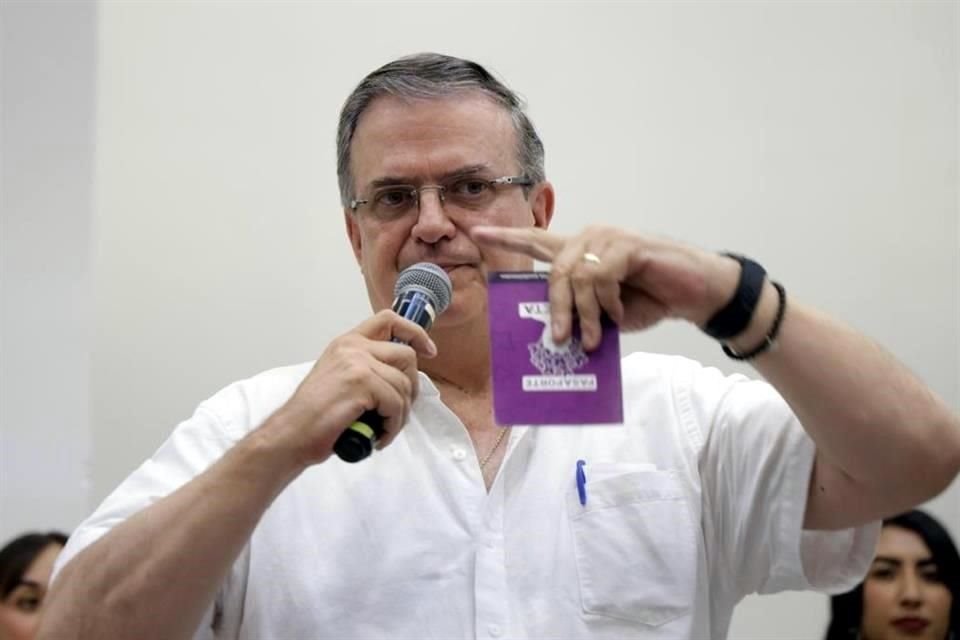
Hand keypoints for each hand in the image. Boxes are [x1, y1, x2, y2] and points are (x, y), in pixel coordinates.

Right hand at [267, 310, 436, 464]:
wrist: (291, 434)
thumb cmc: (314, 415)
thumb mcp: (339, 378)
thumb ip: (365, 367)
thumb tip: (401, 376)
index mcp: (347, 343)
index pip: (389, 320)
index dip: (414, 333)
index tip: (428, 350)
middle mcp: (352, 347)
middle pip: (406, 356)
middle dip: (411, 387)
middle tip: (400, 409)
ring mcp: (357, 363)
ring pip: (403, 385)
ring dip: (400, 414)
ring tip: (384, 429)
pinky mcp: (361, 383)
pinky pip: (396, 404)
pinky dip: (393, 425)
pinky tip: (379, 435)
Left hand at [471, 224, 739, 349]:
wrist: (693, 293)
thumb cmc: (649, 300)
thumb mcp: (605, 313)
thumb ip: (580, 314)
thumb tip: (555, 333)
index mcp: (579, 252)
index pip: (536, 241)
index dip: (507, 238)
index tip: (476, 235)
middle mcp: (588, 238)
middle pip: (552, 271)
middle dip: (554, 309)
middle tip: (557, 339)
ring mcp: (607, 238)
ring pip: (574, 276)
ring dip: (583, 313)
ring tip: (594, 337)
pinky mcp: (627, 244)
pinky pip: (600, 275)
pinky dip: (606, 300)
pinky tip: (617, 312)